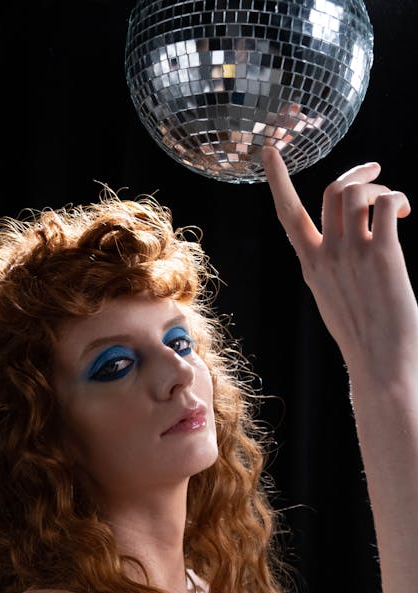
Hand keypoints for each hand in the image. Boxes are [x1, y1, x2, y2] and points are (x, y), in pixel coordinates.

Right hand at [262, 146, 415, 382]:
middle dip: (356, 173)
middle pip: (331, 192)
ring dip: (380, 188)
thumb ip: (332, 265)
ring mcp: (352, 254)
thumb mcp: (332, 296)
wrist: (378, 362)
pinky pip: (386, 206)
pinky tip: (403, 213)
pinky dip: (396, 199)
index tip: (270, 151)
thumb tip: (351, 242)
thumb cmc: (361, 334)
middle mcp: (327, 255)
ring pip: (356, 194)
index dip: (277, 179)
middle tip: (376, 171)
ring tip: (395, 205)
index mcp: (312, 264)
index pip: (288, 214)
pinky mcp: (382, 256)